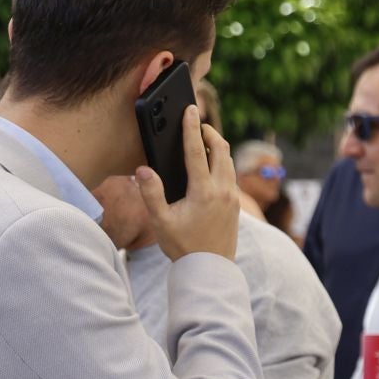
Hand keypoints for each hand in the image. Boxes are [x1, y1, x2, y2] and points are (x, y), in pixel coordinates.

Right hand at [137, 105, 238, 260]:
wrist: (210, 268)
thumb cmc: (182, 246)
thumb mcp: (160, 221)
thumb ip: (151, 193)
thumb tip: (142, 169)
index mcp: (204, 192)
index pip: (197, 151)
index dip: (191, 128)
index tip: (190, 109)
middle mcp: (223, 191)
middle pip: (221, 150)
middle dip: (209, 132)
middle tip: (197, 122)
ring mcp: (233, 198)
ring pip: (229, 162)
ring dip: (218, 146)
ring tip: (203, 138)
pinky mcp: (236, 204)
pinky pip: (231, 175)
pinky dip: (222, 162)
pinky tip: (212, 163)